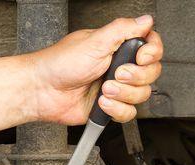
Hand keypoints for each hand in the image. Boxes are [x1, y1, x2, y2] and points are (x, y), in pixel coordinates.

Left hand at [31, 15, 162, 124]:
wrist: (42, 91)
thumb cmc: (59, 64)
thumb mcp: (94, 41)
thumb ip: (123, 29)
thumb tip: (145, 20)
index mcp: (117, 47)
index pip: (151, 47)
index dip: (152, 53)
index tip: (141, 57)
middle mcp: (119, 66)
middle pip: (151, 73)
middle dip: (136, 76)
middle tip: (116, 74)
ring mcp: (116, 88)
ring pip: (141, 95)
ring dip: (123, 94)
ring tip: (104, 90)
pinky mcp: (110, 107)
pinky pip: (128, 113)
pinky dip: (116, 110)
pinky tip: (102, 103)